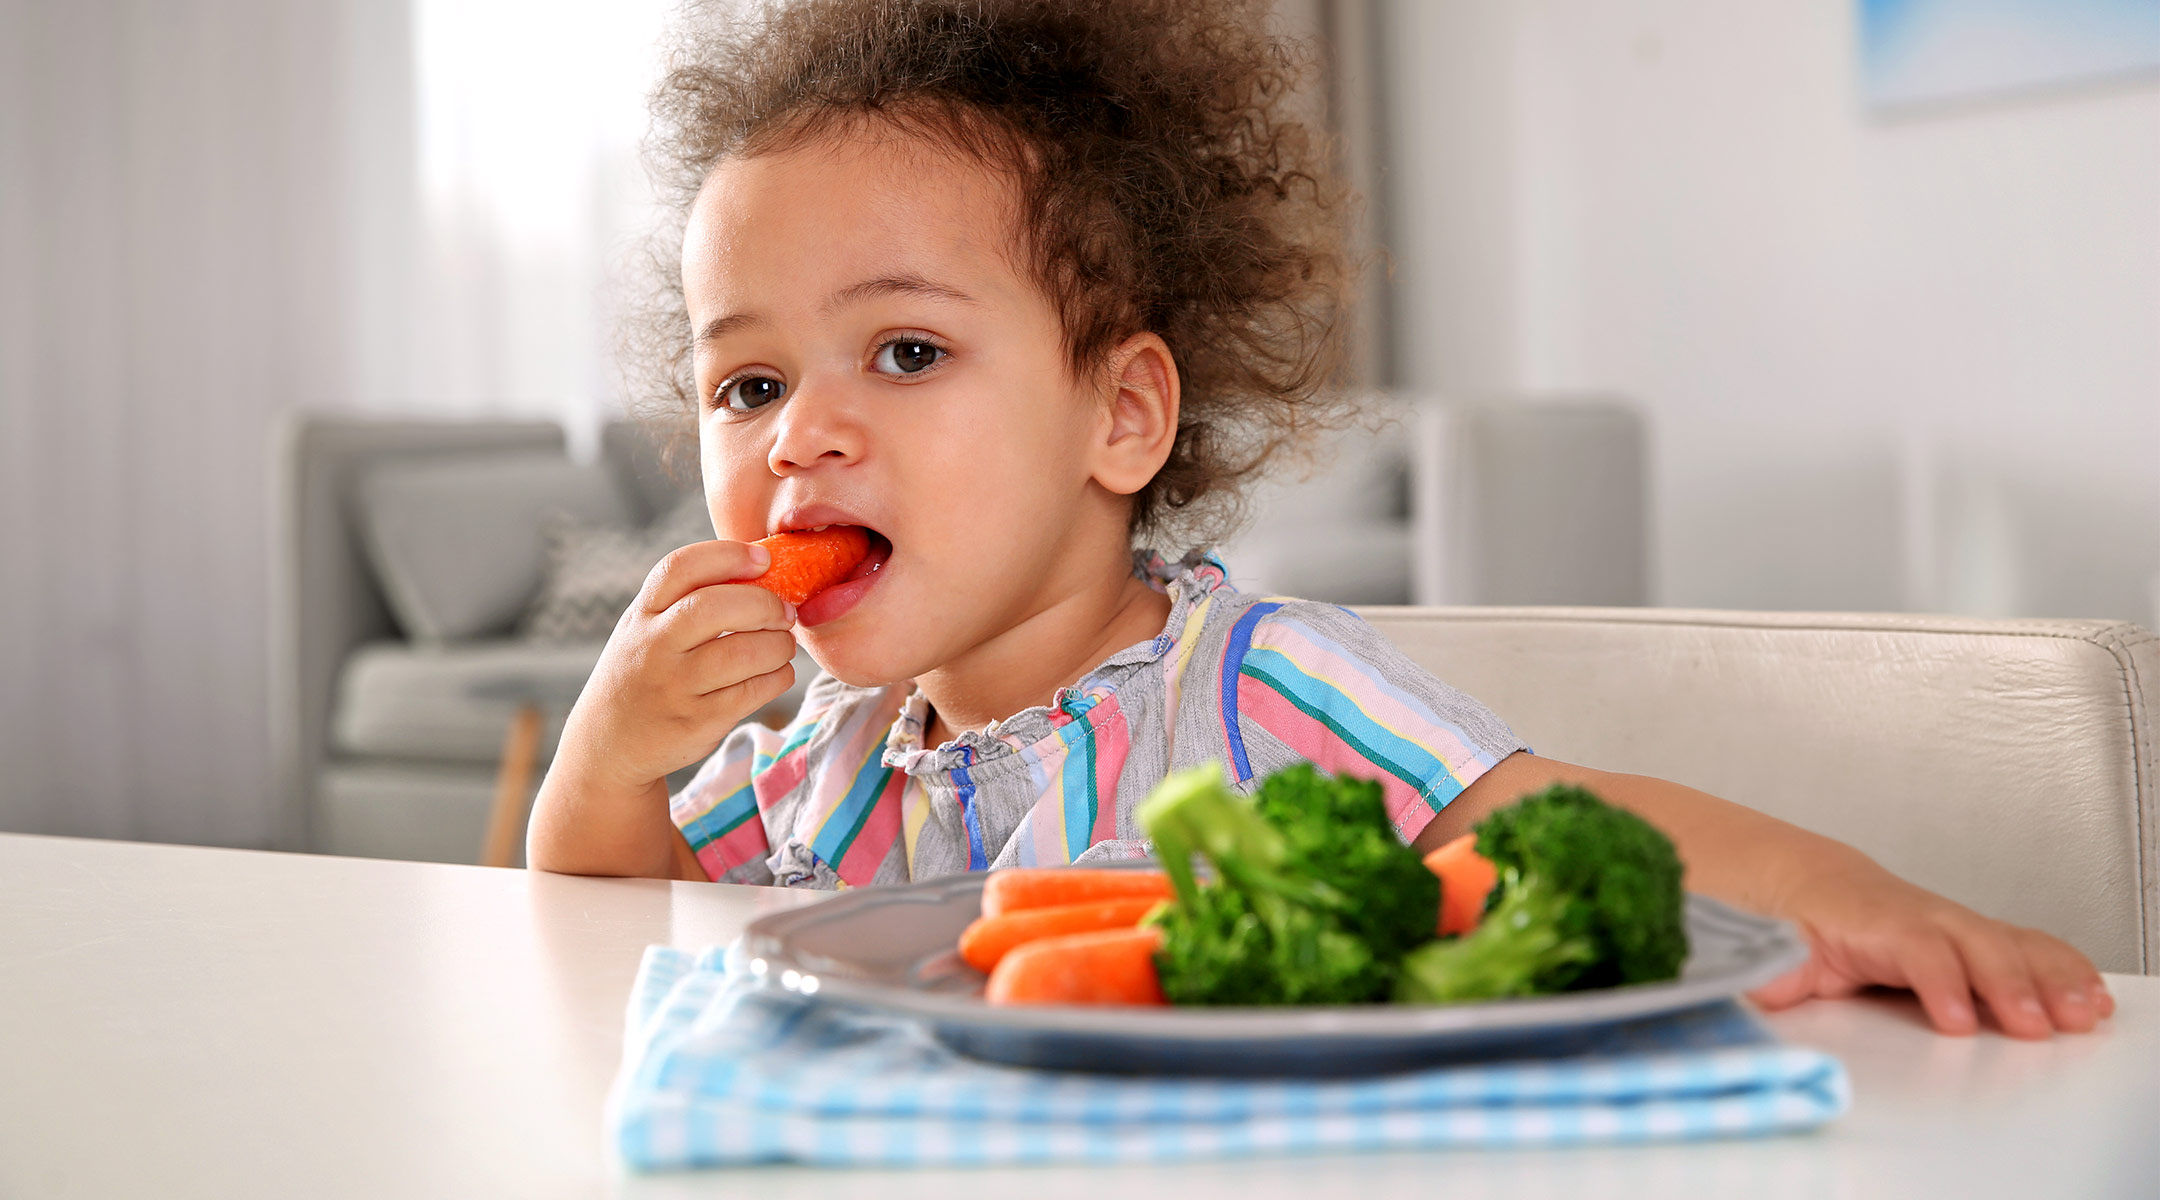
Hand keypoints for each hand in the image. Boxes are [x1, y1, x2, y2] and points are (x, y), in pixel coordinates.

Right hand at [552, 539, 798, 795]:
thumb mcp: (646, 629)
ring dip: (779, 645)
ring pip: (744, 652)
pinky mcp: (698, 722)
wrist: (608, 746)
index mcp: (642, 614)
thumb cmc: (644, 673)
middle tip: (785, 612)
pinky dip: (778, 677)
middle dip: (765, 604)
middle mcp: (653, 647)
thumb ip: (688, 600)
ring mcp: (674, 687)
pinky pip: (753, 691)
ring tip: (783, 645)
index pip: (680, 568)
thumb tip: (763, 569)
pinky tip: (777, 672)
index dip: (728, 556)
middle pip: (717, 607)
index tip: (765, 559)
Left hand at [1748, 851, 2115, 1037]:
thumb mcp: (1755, 949)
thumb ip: (1762, 969)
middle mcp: (1910, 914)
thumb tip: (1755, 987)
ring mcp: (1941, 921)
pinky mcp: (1960, 936)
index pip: (1911, 945)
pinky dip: (2057, 969)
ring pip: (2003, 943)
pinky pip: (2017, 946)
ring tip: (2079, 1014)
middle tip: (2034, 1025)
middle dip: (2007, 983)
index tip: (1956, 1020)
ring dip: (2047, 980)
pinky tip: (2087, 995)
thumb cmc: (1774, 919)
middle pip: (1970, 943)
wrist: (1786, 879)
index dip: (1938, 982)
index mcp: (1858, 919)